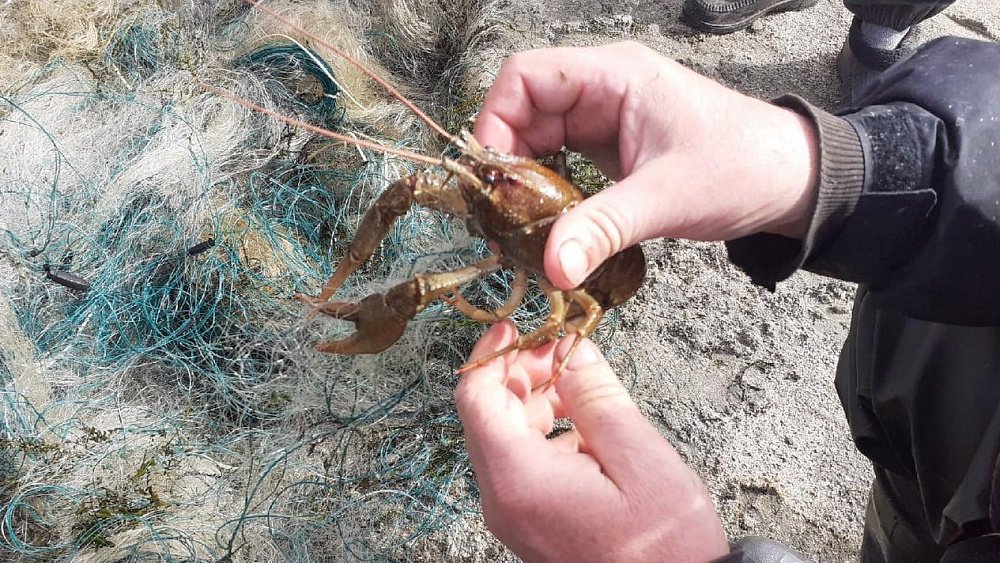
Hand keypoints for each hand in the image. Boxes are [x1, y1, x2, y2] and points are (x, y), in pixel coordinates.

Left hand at [455, 322, 728, 561]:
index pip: (475, 398)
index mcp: (519, 478)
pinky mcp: (528, 518)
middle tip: (562, 349)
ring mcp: (512, 512)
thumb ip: (596, 394)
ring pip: (504, 434)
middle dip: (519, 372)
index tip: (516, 326)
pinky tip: (583, 422)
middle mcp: (502, 498)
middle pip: (487, 413)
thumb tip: (570, 347)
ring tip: (580, 384)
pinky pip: (520, 460)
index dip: (491, 354)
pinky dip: (544, 429)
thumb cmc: (663, 544)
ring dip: (534, 398)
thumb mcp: (637, 454)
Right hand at [474, 42, 818, 288]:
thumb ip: (604, 228)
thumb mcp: (666, 197)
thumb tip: (553, 267)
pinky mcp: (610, 152)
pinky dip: (546, 193)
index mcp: (613, 76)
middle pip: (523, 112)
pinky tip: (545, 224)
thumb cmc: (741, 166)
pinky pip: (559, 165)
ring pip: (537, 142)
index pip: (526, 77)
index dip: (495, 120)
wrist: (790, 181)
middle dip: (505, 162)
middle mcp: (601, 91)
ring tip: (516, 226)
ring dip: (523, 182)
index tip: (490, 176)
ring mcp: (604, 121)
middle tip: (498, 215)